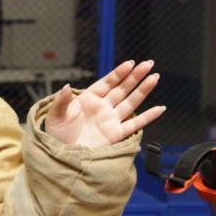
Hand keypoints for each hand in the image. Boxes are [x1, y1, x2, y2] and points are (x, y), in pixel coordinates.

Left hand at [44, 60, 165, 147]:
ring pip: (131, 102)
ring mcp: (110, 120)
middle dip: (135, 76)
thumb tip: (66, 86)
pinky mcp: (116, 134)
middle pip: (122, 89)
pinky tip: (160, 108)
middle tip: (148, 63)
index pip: (107, 83)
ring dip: (143, 90)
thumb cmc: (57, 132)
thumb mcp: (56, 114)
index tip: (130, 63)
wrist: (61, 152)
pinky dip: (148, 117)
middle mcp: (102, 107)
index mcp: (88, 99)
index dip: (119, 73)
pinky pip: (135, 124)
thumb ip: (62, 100)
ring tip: (155, 77)